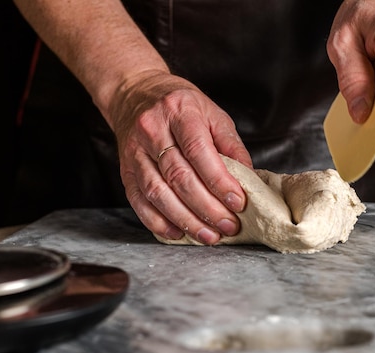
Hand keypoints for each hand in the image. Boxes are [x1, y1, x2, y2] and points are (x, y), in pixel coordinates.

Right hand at [108, 70, 253, 244]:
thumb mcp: (212, 114)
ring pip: (158, 192)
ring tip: (208, 235)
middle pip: (178, 176)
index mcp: (180, 112)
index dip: (219, 181)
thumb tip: (249, 179)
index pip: (199, 151)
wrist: (135, 94)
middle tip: (228, 226)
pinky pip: (138, 201)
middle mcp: (153, 131)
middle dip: (206, 207)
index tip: (237, 202)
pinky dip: (157, 221)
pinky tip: (177, 233)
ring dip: (185, 220)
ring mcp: (135, 152)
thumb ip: (231, 145)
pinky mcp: (125, 170)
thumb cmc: (181, 106)